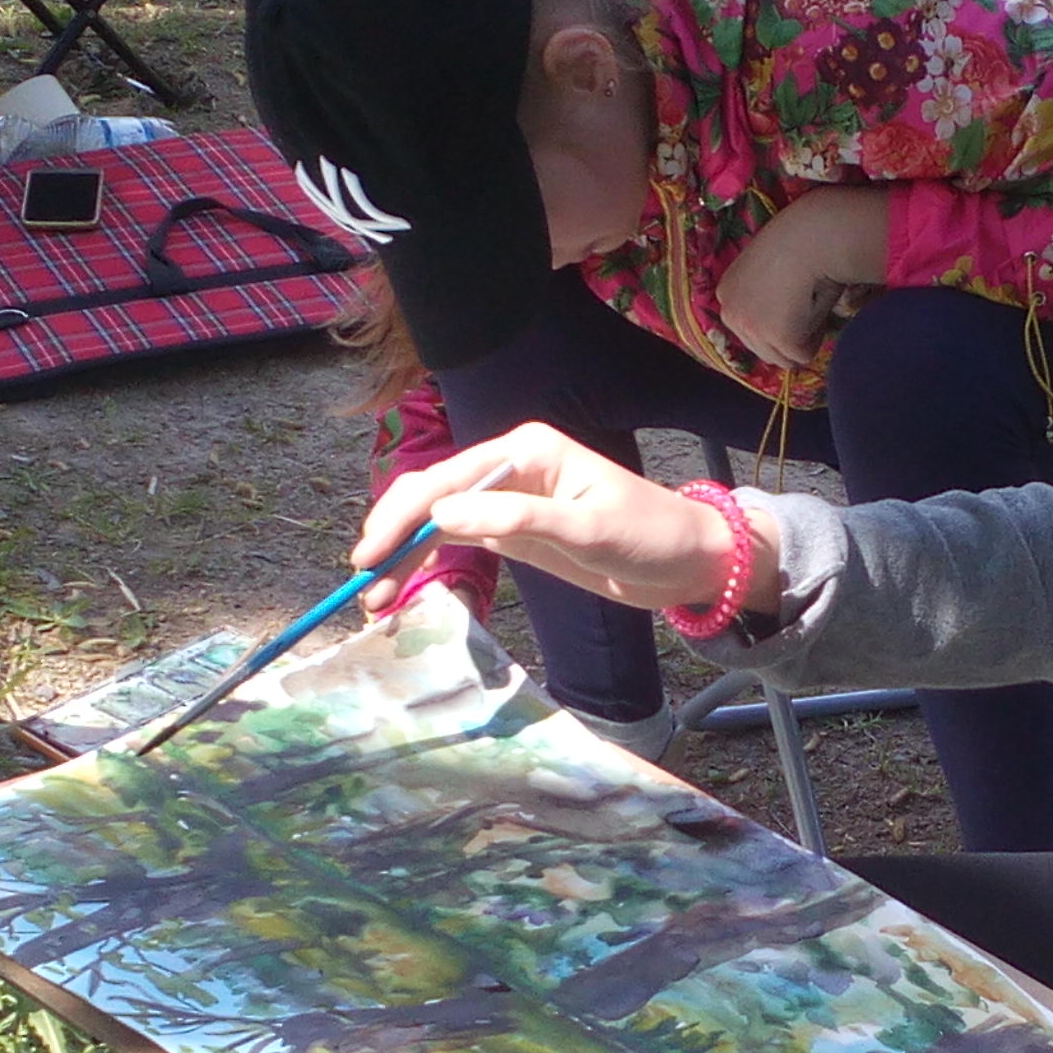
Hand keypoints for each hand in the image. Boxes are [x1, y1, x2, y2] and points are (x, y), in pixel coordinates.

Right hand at [351, 422, 772, 621]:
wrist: (687, 561)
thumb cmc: (649, 534)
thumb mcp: (587, 529)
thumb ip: (517, 520)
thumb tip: (443, 516)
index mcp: (524, 450)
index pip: (445, 478)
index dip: (402, 516)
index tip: (372, 556)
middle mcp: (507, 468)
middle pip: (429, 498)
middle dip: (392, 539)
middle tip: (365, 586)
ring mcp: (505, 500)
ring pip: (436, 524)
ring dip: (404, 559)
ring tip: (377, 602)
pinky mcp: (511, 532)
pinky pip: (456, 543)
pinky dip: (428, 566)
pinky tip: (406, 593)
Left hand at [715, 187, 890, 369]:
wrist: (812, 234)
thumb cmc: (799, 242)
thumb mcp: (769, 271)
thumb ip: (765, 297)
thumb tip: (784, 319)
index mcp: (726, 293)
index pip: (750, 330)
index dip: (779, 321)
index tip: (794, 300)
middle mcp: (729, 313)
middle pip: (764, 351)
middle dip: (790, 337)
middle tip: (807, 305)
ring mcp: (751, 327)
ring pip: (784, 358)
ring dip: (803, 337)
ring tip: (811, 303)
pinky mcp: (777, 337)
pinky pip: (804, 354)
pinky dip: (817, 336)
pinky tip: (816, 305)